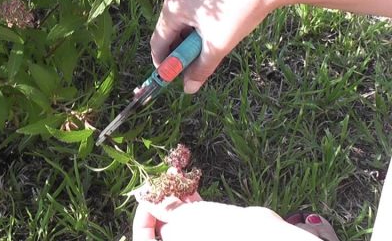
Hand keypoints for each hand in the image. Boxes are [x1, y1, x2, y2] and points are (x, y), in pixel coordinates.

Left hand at [133, 194, 322, 240]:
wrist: (262, 236)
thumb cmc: (220, 233)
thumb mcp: (183, 219)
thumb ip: (162, 208)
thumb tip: (145, 198)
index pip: (146, 238)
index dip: (142, 217)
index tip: (146, 197)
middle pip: (161, 224)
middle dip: (159, 198)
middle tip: (158, 179)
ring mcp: (197, 236)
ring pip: (177, 214)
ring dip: (174, 192)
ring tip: (173, 172)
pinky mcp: (211, 227)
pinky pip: (193, 211)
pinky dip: (188, 195)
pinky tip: (186, 178)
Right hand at [151, 0, 290, 92]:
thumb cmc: (239, 12)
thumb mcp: (217, 46)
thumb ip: (200, 69)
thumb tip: (188, 88)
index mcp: (172, 7)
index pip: (158, 42)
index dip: (164, 63)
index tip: (172, 78)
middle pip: (169, 31)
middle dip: (180, 51)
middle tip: (193, 66)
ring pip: (182, 22)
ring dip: (191, 39)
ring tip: (210, 47)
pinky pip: (192, 10)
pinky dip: (199, 25)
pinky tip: (217, 31)